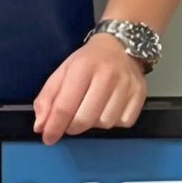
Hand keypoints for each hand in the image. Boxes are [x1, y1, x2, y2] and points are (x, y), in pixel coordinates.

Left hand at [32, 34, 146, 143]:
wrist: (121, 45)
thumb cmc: (88, 61)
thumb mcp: (63, 72)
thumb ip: (48, 99)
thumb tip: (41, 127)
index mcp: (83, 68)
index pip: (65, 107)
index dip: (54, 127)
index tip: (48, 137)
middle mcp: (107, 75)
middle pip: (84, 120)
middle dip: (72, 128)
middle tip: (70, 123)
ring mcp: (127, 85)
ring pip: (104, 124)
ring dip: (94, 123)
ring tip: (92, 110)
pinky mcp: (140, 94)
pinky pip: (123, 122)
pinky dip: (113, 121)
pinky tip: (109, 108)